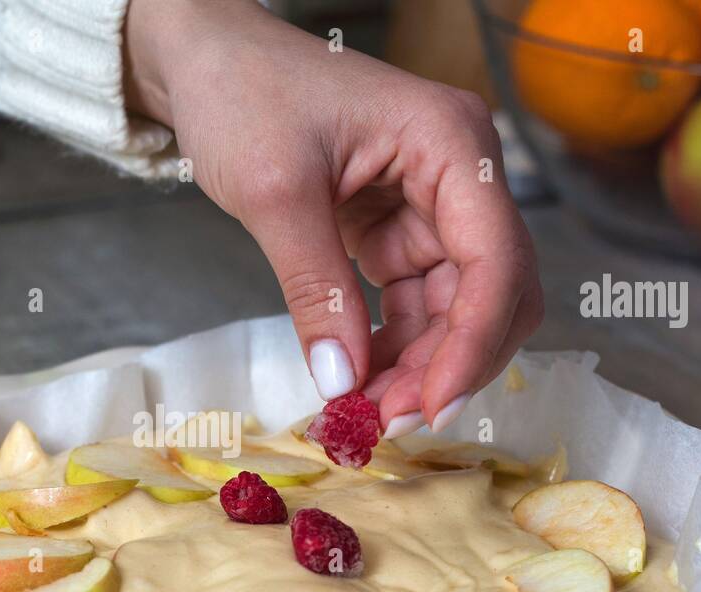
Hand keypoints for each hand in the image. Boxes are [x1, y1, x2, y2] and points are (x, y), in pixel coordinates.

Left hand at [125, 0, 542, 434]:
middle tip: (387, 421)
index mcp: (450, 144)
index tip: (431, 408)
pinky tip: (357, 379)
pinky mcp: (398, 230)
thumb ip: (316, 288)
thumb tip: (344, 382)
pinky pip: (415, 304)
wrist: (205, 60)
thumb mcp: (275, 193)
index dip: (473, 343)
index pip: (495, 259)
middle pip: (491, 292)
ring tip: (364, 410)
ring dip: (418, 366)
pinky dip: (393, 347)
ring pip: (454, 309)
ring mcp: (431, 205)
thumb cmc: (242, 93)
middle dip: (448, 363)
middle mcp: (458, 176)